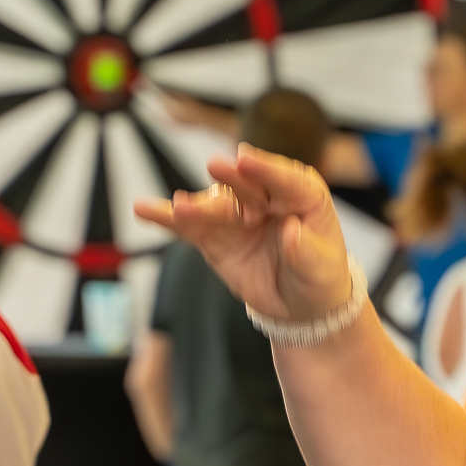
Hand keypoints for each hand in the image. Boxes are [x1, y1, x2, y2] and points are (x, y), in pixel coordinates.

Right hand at [130, 146, 351, 324]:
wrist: (299, 306)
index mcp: (302, 196)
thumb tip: (291, 233)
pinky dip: (167, 218)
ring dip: (196, 205)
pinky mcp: (214, 235)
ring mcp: (237, 215)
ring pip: (213, 204)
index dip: (265, 169)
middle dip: (229, 178)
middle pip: (244, 184)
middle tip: (215, 168)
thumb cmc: (318, 277)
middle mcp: (266, 197)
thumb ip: (306, 251)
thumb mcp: (321, 269)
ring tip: (179, 208)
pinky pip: (190, 226)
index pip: (284, 179)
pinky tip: (144, 209)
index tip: (244, 159)